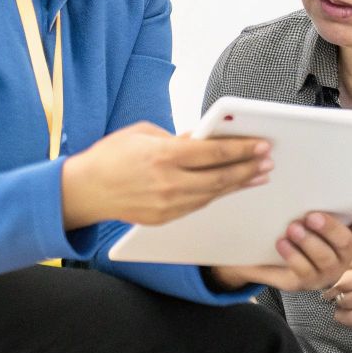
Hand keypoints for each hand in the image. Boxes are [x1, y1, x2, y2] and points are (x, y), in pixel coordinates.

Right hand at [61, 122, 271, 229]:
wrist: (83, 190)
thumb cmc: (111, 155)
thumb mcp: (144, 134)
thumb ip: (179, 137)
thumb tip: (207, 139)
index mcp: (164, 155)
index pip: (213, 152)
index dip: (241, 149)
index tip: (261, 144)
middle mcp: (168, 182)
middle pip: (219, 177)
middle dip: (247, 168)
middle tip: (268, 161)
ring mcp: (167, 204)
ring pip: (212, 194)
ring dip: (238, 184)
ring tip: (257, 175)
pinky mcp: (164, 218)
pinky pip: (197, 205)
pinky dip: (216, 195)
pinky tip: (230, 187)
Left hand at [209, 201, 351, 292]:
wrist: (268, 260)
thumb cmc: (297, 233)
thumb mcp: (308, 218)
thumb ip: (323, 204)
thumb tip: (337, 185)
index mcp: (347, 236)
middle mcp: (340, 256)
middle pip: (346, 244)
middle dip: (330, 229)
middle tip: (311, 216)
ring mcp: (323, 272)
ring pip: (325, 260)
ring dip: (309, 243)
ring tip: (292, 229)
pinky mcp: (302, 282)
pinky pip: (302, 272)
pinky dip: (293, 256)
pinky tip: (281, 243)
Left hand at [324, 236, 351, 340]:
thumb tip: (323, 229)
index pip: (335, 259)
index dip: (331, 266)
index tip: (332, 269)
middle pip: (333, 282)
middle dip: (331, 286)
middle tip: (338, 286)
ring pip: (336, 300)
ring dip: (338, 301)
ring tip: (351, 296)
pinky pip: (341, 317)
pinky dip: (343, 314)